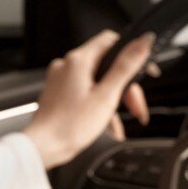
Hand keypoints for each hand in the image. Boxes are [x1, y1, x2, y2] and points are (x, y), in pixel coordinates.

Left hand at [21, 29, 154, 168]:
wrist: (44, 147)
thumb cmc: (69, 126)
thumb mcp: (106, 96)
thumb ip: (125, 67)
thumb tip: (143, 42)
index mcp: (78, 60)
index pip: (110, 41)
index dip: (130, 52)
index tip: (143, 68)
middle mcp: (66, 66)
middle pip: (105, 66)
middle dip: (124, 86)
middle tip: (135, 106)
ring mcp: (60, 80)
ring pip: (96, 81)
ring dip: (112, 100)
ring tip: (118, 125)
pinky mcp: (58, 93)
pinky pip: (84, 92)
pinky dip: (97, 105)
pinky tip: (105, 125)